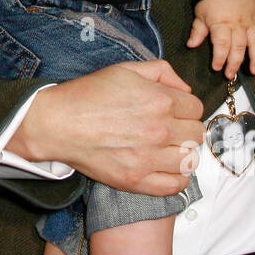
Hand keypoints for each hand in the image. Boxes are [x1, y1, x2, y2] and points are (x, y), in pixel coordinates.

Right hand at [12, 60, 203, 196]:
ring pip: (191, 160)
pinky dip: (177, 178)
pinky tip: (165, 168)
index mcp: (160, 100)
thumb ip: (162, 71)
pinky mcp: (136, 180)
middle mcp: (160, 130)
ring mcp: (149, 158)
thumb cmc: (88, 95)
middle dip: (186, 129)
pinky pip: (175, 185)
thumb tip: (184, 88)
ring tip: (167, 149)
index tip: (174, 112)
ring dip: (182, 153)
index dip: (186, 108)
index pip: (197, 108)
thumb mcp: (125, 69)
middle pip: (197, 134)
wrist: (57, 123)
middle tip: (170, 129)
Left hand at [187, 0, 254, 77]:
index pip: (222, 45)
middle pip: (238, 47)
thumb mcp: (200, 14)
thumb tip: (191, 45)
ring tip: (254, 71)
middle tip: (231, 76)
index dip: (220, 58)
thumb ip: (198, 31)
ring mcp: (249, 21)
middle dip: (235, 63)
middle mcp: (237, 24)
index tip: (217, 68)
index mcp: (222, 23)